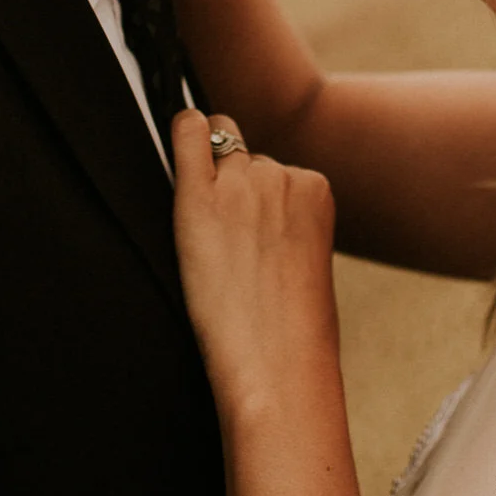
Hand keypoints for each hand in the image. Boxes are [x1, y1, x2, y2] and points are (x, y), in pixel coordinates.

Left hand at [171, 110, 339, 416]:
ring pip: (218, 149)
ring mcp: (241, 182)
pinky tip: (180, 141)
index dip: (257, 194)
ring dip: (210, 179)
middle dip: (233, 183)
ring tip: (213, 239)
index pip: (274, 165)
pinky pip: (188, 134)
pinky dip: (183, 134)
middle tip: (228, 239)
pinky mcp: (200, 197)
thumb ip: (288, 219)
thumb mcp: (307, 258)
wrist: (276, 361)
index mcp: (316, 188)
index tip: (250, 227)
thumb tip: (256, 208)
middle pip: (245, 156)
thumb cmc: (290, 327)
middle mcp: (280, 174)